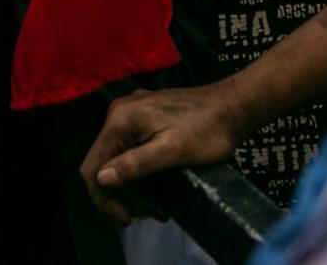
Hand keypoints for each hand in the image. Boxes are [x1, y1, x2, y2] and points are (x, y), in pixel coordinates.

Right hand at [78, 82, 248, 222]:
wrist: (233, 106)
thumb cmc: (207, 129)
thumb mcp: (172, 152)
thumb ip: (135, 164)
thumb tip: (101, 179)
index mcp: (121, 119)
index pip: (93, 166)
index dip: (103, 198)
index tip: (127, 219)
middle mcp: (120, 113)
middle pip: (106, 165)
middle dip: (125, 195)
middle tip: (153, 213)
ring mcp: (133, 114)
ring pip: (120, 160)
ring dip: (135, 188)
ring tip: (159, 207)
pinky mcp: (146, 118)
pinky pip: (132, 151)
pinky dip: (142, 173)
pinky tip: (159, 189)